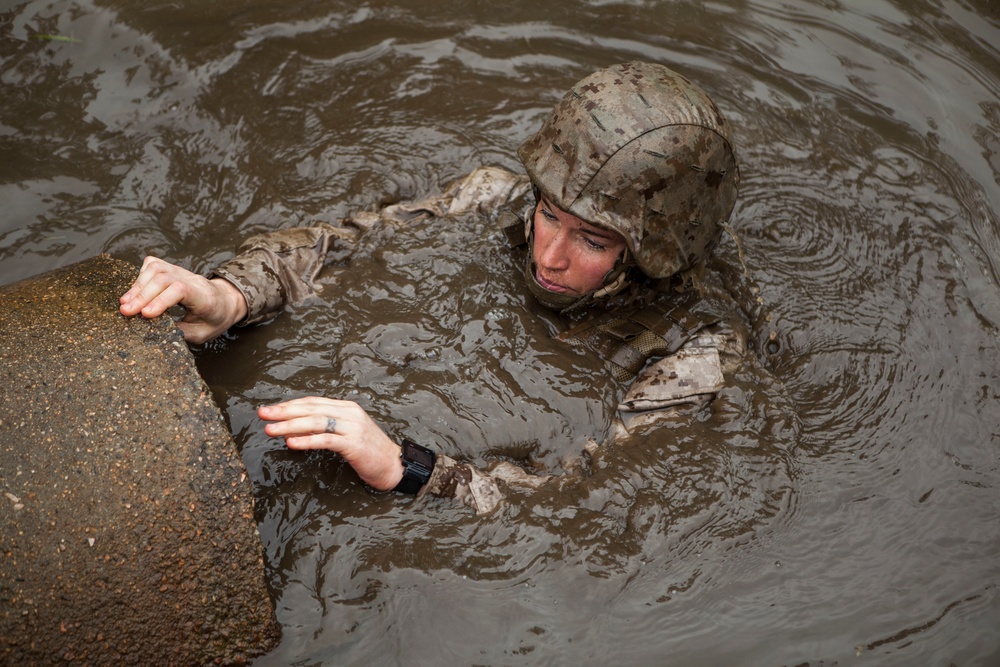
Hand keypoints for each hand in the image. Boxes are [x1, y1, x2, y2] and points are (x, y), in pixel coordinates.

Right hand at [119, 256, 247, 343]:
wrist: (226, 300)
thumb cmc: (215, 318)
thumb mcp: (203, 333)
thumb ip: (181, 332)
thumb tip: (155, 331)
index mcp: (205, 297)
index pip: (181, 290)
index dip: (161, 300)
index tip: (146, 314)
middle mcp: (193, 280)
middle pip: (165, 279)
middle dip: (143, 295)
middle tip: (126, 312)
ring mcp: (182, 272)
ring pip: (157, 269)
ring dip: (138, 285)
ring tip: (125, 303)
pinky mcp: (173, 269)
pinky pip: (154, 265)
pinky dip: (141, 275)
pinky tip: (134, 291)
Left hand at [258, 397, 404, 490]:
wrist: (394, 466)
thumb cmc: (368, 452)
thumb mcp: (345, 435)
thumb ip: (325, 428)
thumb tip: (294, 429)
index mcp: (346, 408)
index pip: (313, 402)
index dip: (289, 405)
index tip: (269, 410)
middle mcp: (350, 413)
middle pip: (311, 408)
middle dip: (284, 411)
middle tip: (263, 414)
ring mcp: (353, 427)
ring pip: (316, 421)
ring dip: (290, 425)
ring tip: (270, 430)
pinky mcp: (354, 444)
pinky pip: (326, 439)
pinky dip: (306, 440)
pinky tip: (291, 444)